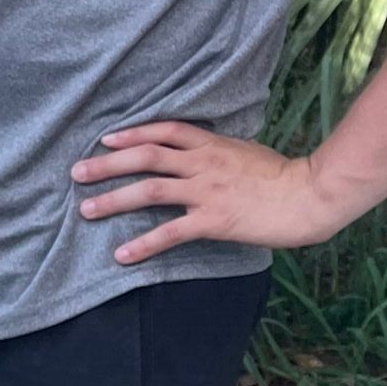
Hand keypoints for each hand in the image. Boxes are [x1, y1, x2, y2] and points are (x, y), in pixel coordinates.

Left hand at [71, 121, 342, 262]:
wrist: (309, 195)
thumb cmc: (281, 176)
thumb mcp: (245, 151)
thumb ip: (217, 150)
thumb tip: (197, 151)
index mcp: (211, 144)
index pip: (164, 131)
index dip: (132, 133)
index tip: (106, 139)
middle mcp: (202, 164)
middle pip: (145, 157)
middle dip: (107, 164)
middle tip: (77, 172)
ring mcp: (206, 191)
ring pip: (150, 190)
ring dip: (114, 199)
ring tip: (86, 209)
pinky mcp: (213, 220)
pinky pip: (170, 232)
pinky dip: (142, 244)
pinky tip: (121, 254)